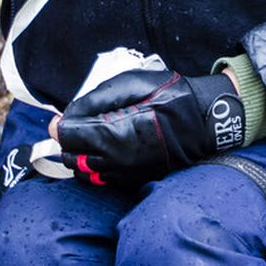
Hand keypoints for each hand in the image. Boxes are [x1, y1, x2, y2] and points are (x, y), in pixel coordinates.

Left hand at [52, 67, 246, 186]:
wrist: (204, 121)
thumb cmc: (169, 96)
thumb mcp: (129, 84)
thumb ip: (93, 101)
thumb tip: (65, 117)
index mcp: (112, 134)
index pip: (67, 137)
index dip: (62, 124)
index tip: (64, 118)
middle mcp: (116, 160)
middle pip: (71, 157)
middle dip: (69, 141)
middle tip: (79, 126)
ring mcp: (125, 174)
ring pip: (83, 172)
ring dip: (80, 155)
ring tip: (91, 139)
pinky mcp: (134, 181)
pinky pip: (101, 180)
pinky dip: (95, 167)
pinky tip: (106, 151)